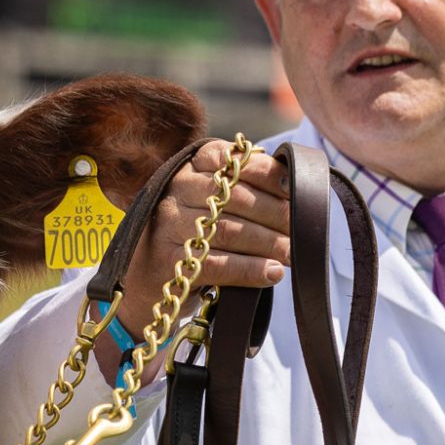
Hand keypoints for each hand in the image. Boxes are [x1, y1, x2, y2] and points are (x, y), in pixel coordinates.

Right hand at [110, 139, 290, 345]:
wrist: (142, 284)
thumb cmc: (189, 239)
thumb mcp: (207, 205)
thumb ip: (240, 190)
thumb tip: (294, 193)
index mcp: (188, 168)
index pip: (229, 160)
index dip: (264, 172)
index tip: (293, 187)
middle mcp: (175, 191)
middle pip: (235, 197)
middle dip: (275, 214)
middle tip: (302, 229)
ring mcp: (168, 226)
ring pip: (229, 230)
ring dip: (268, 243)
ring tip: (292, 254)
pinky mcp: (168, 262)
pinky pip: (218, 264)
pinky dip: (250, 270)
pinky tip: (272, 273)